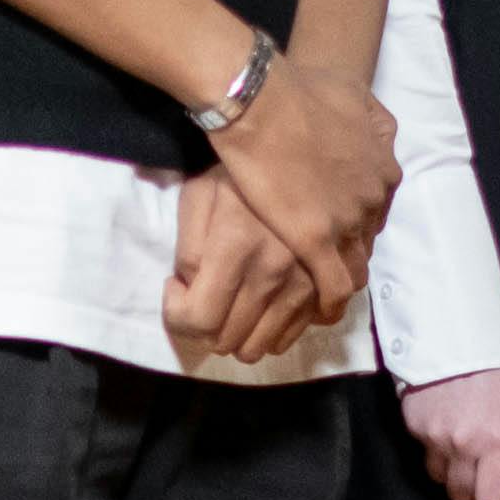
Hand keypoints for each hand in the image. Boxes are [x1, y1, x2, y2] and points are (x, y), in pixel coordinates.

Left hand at [166, 173, 328, 365]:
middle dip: (204, 326)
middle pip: (228, 340)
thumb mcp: (199, 195)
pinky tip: (260, 301)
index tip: (176, 288)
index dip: (176, 314)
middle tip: (201, 294)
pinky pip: (291, 336)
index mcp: (238, 246)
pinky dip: (268, 331)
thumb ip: (188, 249)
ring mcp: (305, 284)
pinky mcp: (324, 288)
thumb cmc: (238, 171)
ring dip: (236, 333)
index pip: (199, 319)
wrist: (298, 153)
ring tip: (230, 300)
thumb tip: (191, 290)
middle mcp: (275, 272)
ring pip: (260, 346)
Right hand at [209, 48, 395, 309]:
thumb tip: (384, 135)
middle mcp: (372, 199)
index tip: (336, 231)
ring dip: (339, 282)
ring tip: (317, 294)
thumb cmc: (298, 90)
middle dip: (347, 254)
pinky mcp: (315, 241)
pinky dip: (327, 303)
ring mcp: (346, 222)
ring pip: (355, 269)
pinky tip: (315, 311)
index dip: (355, 225)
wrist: (262, 99)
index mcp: (382, 169)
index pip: (377, 213)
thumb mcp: (356, 97)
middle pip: (367, 242)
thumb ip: (374, 122)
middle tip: (322, 263)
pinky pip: (333, 287)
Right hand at [400, 367, 499, 499]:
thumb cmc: (494, 371)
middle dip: (469, 489)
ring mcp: (434, 436)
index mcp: (494, 439)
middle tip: (475, 472)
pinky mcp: (413, 427)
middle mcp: (462, 443)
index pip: (488, 497)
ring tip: (459, 442)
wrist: (453, 335)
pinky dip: (433, 445)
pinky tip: (444, 421)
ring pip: (438, 476)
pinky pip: (424, 451)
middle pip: (459, 494)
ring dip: (449, 469)